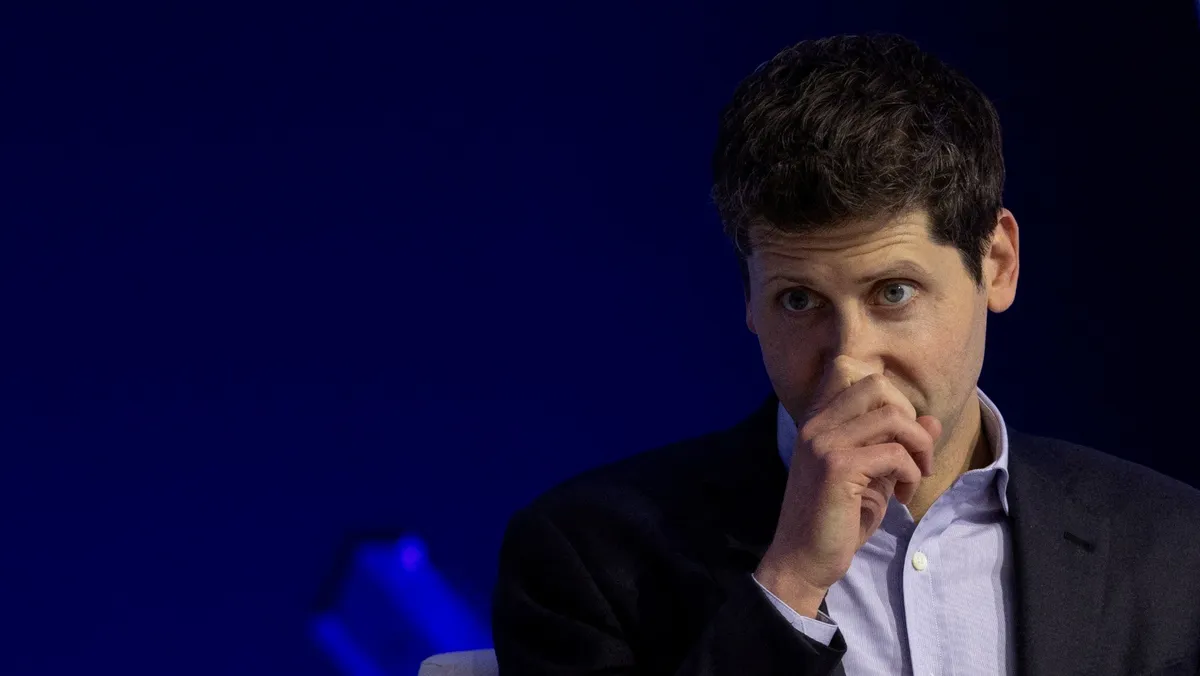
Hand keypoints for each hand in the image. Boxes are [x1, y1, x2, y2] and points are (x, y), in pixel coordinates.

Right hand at [754, 356, 941, 616]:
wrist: (802, 560)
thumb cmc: (836, 520)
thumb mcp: (873, 476)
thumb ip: (897, 445)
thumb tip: (932, 420)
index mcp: (818, 422)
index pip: (854, 375)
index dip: (890, 398)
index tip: (900, 434)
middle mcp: (817, 425)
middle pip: (878, 386)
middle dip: (908, 417)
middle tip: (912, 454)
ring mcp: (824, 443)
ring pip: (893, 417)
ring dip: (917, 446)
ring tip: (914, 476)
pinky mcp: (837, 467)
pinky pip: (894, 454)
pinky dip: (910, 473)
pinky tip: (901, 496)